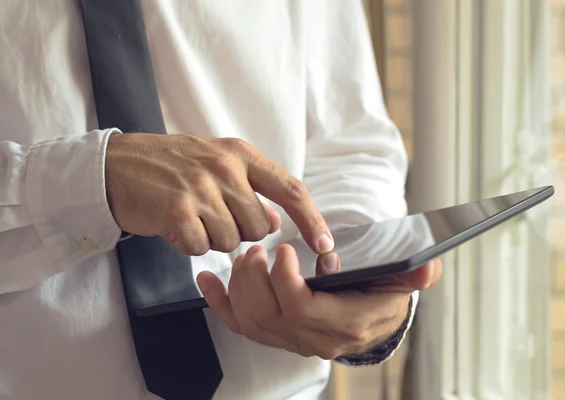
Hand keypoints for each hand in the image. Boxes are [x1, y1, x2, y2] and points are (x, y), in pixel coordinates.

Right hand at [105, 133, 333, 254]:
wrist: (116, 165)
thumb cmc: (170, 166)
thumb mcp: (215, 163)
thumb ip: (250, 188)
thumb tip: (275, 221)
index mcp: (240, 154)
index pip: (290, 189)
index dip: (312, 220)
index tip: (325, 244)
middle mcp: (224, 167)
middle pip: (258, 227)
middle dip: (239, 232)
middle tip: (210, 216)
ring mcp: (200, 188)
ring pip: (231, 241)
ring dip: (212, 238)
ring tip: (190, 217)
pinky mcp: (177, 210)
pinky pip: (201, 249)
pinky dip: (189, 245)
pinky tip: (175, 225)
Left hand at [197, 244, 441, 358]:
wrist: (371, 321)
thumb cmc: (381, 296)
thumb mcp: (402, 281)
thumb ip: (415, 273)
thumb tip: (428, 265)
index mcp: (345, 323)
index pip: (302, 310)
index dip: (284, 281)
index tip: (284, 250)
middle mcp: (315, 340)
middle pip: (269, 316)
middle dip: (255, 279)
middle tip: (258, 249)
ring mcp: (292, 342)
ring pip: (251, 323)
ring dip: (238, 287)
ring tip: (243, 257)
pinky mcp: (276, 336)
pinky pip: (241, 326)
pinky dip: (219, 304)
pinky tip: (206, 281)